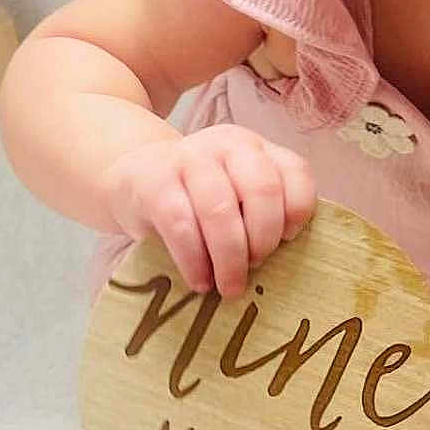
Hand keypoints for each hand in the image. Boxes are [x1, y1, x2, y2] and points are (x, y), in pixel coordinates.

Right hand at [104, 123, 317, 298]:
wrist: (132, 177)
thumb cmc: (197, 199)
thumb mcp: (235, 194)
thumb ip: (261, 215)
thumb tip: (285, 265)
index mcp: (256, 149)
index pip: (295, 172)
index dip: (297, 212)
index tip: (287, 242)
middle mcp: (227, 144)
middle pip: (262, 191)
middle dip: (263, 239)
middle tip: (255, 268)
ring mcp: (189, 157)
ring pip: (220, 210)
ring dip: (230, 257)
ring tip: (229, 286)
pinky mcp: (154, 180)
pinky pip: (181, 225)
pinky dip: (195, 261)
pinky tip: (200, 282)